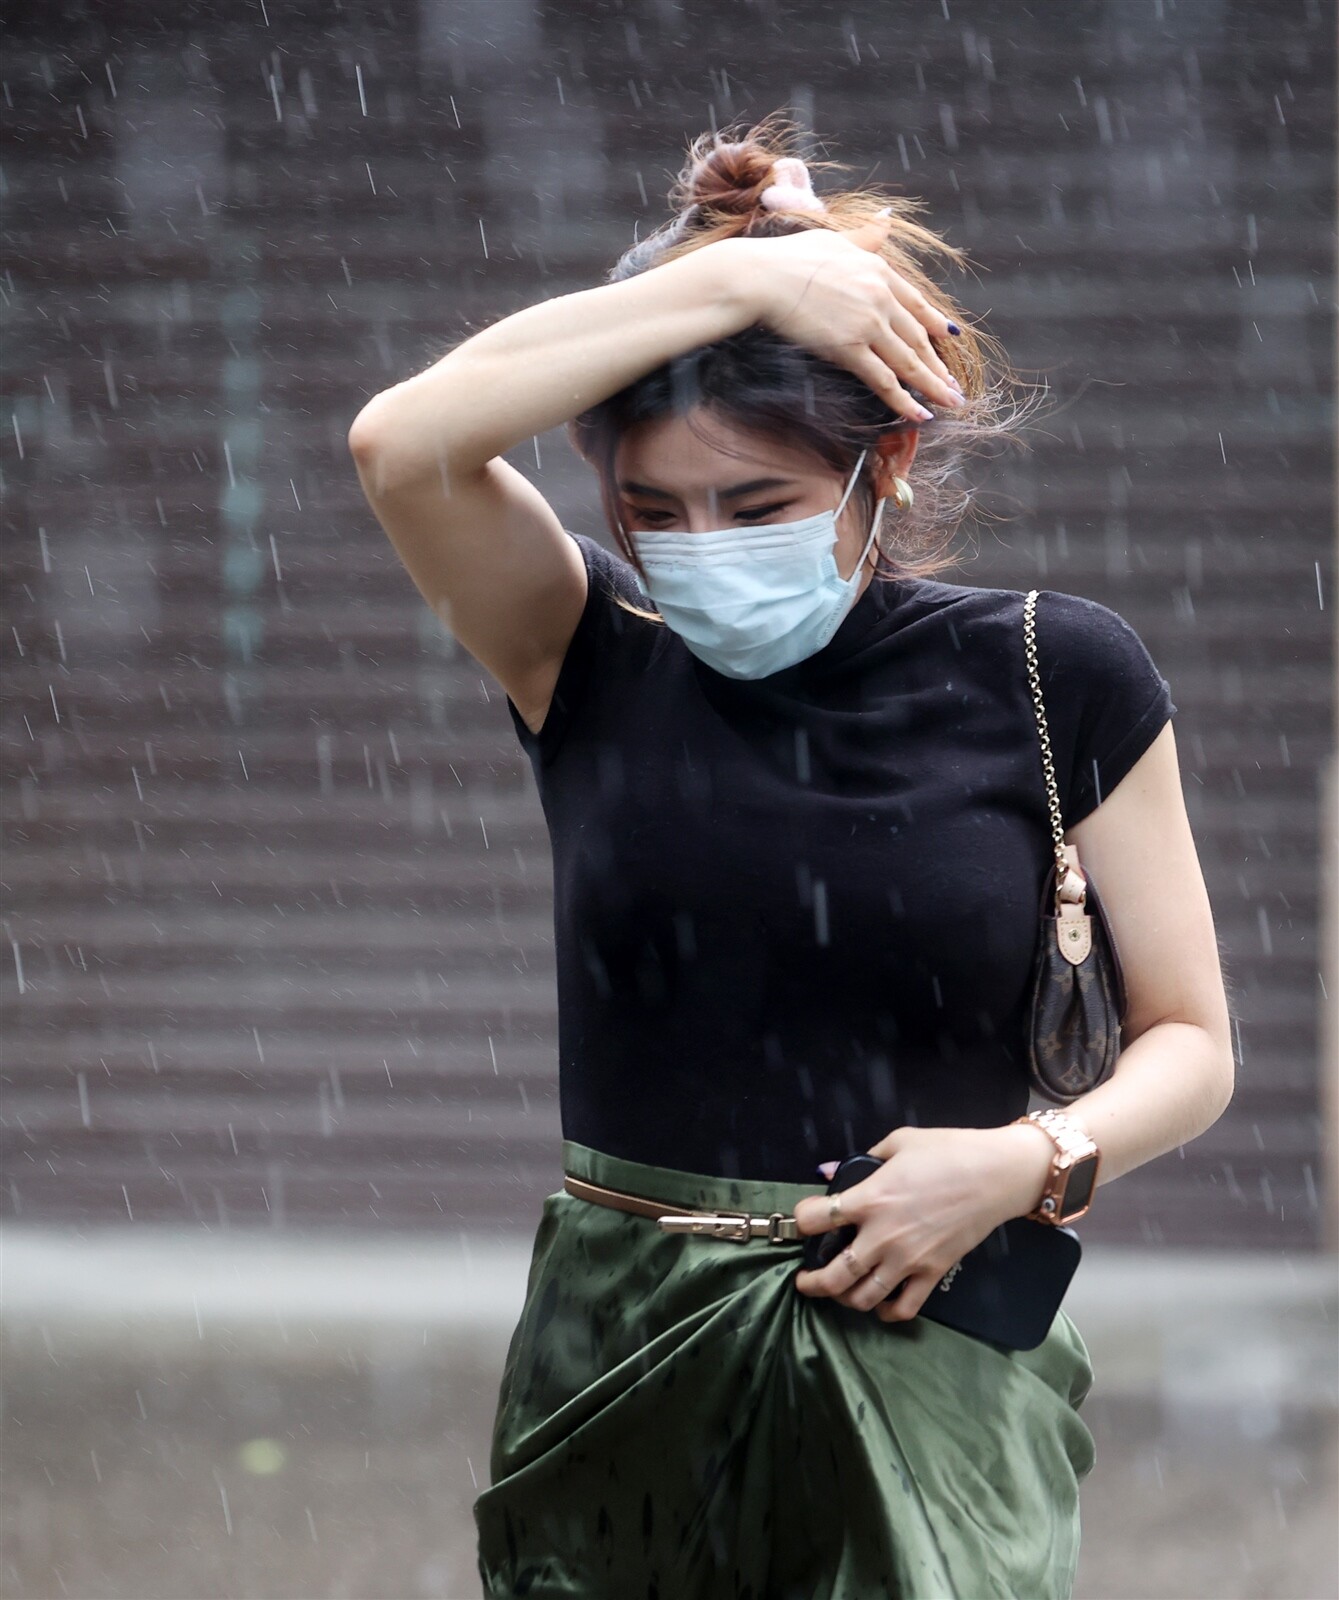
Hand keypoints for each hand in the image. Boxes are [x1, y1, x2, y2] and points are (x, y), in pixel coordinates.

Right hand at [726, 216, 965, 422]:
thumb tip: (887, 219)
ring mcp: (867, 324)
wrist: (764, 278)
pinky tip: (919, 414)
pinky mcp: (849, 349)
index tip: (951, 337)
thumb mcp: (836, 239)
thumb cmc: (790, 257)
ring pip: (908, 362)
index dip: (936, 323)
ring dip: (932, 387)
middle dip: (939, 365)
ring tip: (950, 404)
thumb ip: (866, 237)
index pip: (916, 303)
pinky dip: (903, 401)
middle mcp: (881, 297)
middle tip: (955, 386)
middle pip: (918, 338)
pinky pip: (883, 380)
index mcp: (879, 270)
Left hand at [791, 1123, 1054, 1322]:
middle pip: (834, 1275)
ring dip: (844, 1299)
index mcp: (870, 1199)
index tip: (802, 1222)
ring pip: (863, 1298)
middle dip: (811, 1282)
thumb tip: (829, 1170)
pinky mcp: (933, 1274)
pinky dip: (886, 1312)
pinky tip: (879, 1304)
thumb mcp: (899, 1141)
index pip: (816, 1220)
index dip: (801, 1221)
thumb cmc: (947, 1151)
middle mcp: (883, 1236)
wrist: (997, 1175)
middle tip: (805, 1279)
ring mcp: (908, 1260)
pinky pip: (904, 1307)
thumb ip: (862, 1159)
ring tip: (838, 1291)